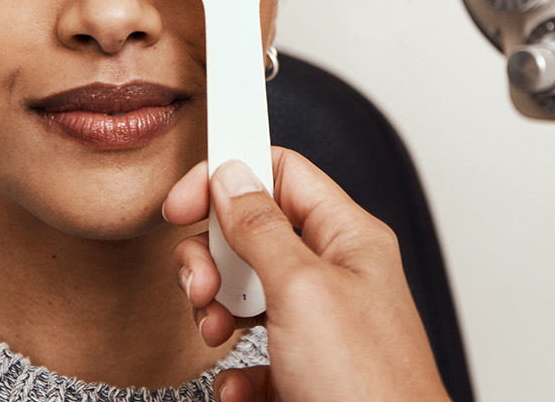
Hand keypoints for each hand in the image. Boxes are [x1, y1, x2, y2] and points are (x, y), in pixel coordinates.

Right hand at [162, 148, 448, 401]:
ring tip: (217, 334)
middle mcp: (334, 277)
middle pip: (251, 236)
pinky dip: (234, 373)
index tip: (184, 202)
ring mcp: (317, 328)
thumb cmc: (370, 386)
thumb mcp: (303, 289)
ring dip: (216, 315)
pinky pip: (248, 356)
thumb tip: (232, 177)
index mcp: (348, 239)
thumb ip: (262, 227)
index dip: (230, 177)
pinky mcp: (301, 373)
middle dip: (212, 259)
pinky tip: (245, 385)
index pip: (282, 173)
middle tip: (202, 285)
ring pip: (243, 297)